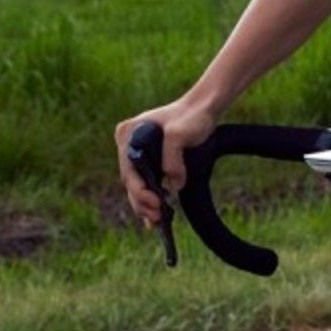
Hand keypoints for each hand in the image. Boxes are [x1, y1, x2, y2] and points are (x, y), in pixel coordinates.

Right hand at [115, 99, 217, 226]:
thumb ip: (173, 160)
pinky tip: (156, 215)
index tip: (156, 204)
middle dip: (142, 202)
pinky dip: (150, 198)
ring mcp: (136, 150)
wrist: (202, 108)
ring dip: (145, 204)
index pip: (129, 171)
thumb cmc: (191, 116)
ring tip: (156, 222)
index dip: (140, 192)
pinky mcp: (148, 158)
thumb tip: (173, 186)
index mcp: (128, 134)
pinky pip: (145, 181)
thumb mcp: (180, 134)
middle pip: (130, 181)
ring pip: (136, 184)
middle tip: (157, 220)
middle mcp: (127, 142)